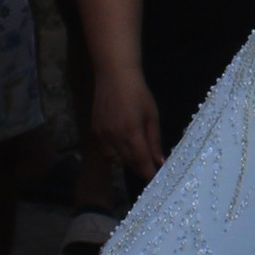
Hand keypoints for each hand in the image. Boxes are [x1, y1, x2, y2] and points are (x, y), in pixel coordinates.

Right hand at [95, 64, 163, 183]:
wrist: (114, 75)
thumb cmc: (138, 93)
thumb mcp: (152, 116)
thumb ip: (154, 141)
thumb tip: (159, 162)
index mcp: (131, 131)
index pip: (141, 162)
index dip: (149, 174)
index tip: (156, 180)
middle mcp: (114, 136)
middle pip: (128, 163)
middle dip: (140, 167)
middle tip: (150, 168)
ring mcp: (102, 134)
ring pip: (116, 159)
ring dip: (127, 161)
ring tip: (137, 154)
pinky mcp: (95, 131)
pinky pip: (106, 151)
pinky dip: (115, 153)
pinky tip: (123, 145)